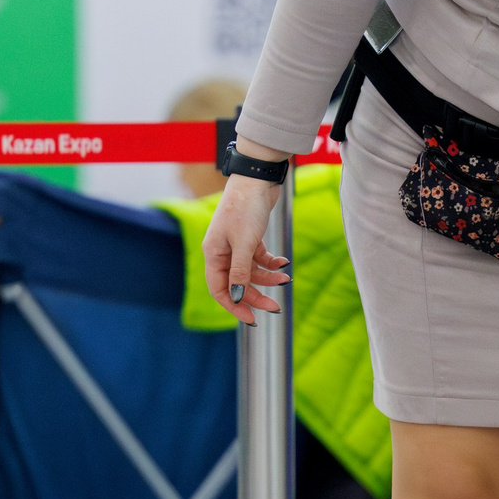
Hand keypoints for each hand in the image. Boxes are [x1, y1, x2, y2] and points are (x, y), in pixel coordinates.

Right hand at [200, 160, 293, 326]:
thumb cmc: (246, 208)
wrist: (257, 179)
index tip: (252, 319)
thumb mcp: (244, 243)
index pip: (219, 289)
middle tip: (276, 307)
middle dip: (256, 296)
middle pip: (238, 283)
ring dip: (268, 278)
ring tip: (286, 279)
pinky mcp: (249, 237)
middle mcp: (221, 251)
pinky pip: (259, 258)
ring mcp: (235, 245)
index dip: (234, 306)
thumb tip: (239, 297)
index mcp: (212, 254)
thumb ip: (241, 272)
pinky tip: (284, 263)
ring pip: (251, 272)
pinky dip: (271, 263)